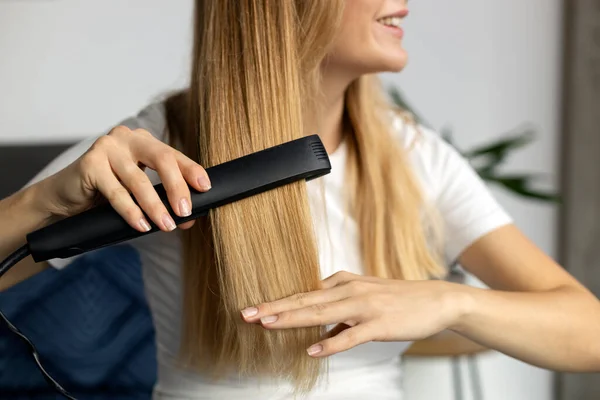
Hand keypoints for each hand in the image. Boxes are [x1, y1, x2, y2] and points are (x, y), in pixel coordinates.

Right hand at [40, 125, 210, 231]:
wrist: (64, 198)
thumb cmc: (106, 194)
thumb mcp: (138, 194)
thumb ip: (162, 199)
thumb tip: (189, 217)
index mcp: (143, 141)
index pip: (173, 155)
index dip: (191, 171)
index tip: (206, 187)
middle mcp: (127, 138)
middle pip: (162, 159)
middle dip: (177, 187)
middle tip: (185, 211)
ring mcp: (107, 147)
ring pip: (139, 180)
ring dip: (155, 206)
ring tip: (166, 225)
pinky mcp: (89, 163)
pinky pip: (116, 192)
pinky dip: (131, 211)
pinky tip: (142, 225)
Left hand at [241, 271, 465, 356]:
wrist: (437, 299)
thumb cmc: (398, 300)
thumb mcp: (364, 297)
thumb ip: (339, 310)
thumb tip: (318, 331)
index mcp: (344, 283)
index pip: (303, 292)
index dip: (277, 301)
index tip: (252, 308)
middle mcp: (350, 290)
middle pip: (305, 299)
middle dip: (274, 307)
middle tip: (246, 313)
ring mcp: (364, 306)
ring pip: (322, 313)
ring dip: (293, 319)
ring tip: (268, 325)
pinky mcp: (379, 324)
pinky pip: (351, 335)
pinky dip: (330, 343)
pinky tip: (312, 350)